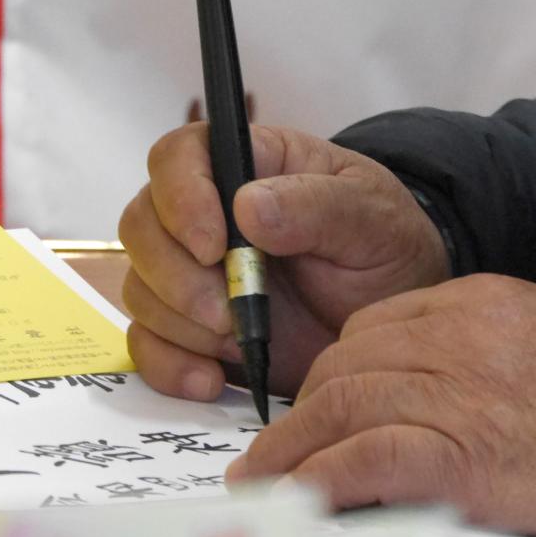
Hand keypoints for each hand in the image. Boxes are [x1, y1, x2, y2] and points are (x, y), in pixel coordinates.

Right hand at [119, 123, 449, 400]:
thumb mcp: (372, 218)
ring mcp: (193, 274)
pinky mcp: (192, 330)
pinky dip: (171, 366)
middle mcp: (206, 214)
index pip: (179, 156)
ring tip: (242, 340)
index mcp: (248, 165)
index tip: (212, 245)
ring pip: (141, 288)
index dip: (180, 196)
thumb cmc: (385, 249)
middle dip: (176, 275)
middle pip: (142, 225)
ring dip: (181, 322)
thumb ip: (317, 206)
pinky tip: (211, 380)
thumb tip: (248, 207)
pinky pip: (149, 345)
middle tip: (227, 311)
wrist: (394, 322)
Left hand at [225, 274, 535, 536]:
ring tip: (262, 485)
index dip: (333, 373)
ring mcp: (455, 394)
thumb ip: (483, 355)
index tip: (314, 410)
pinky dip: (321, 480)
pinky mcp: (460, 454)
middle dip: (299, 414)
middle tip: (269, 455)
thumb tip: (431, 401)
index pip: (374, 328)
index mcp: (475, 305)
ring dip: (290, 450)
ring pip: (343, 406)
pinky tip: (297, 502)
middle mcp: (454, 339)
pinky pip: (366, 459)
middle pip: (347, 365)